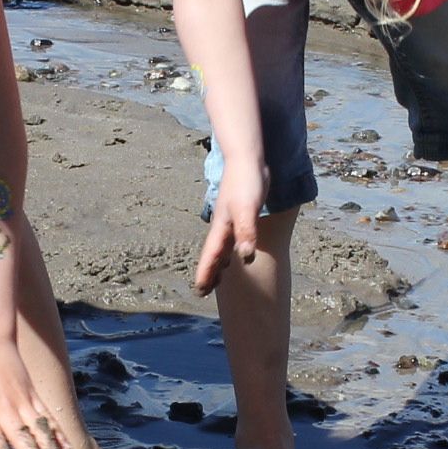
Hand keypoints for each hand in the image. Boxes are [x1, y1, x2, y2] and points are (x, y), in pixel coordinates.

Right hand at [193, 169, 266, 296]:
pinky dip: (231, 247)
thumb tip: (245, 257)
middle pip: (213, 253)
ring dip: (219, 261)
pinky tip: (236, 247)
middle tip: (205, 290)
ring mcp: (231, 218)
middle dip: (209, 271)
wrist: (247, 157)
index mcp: (222, 228)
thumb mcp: (247, 209)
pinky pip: (232, 236)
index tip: (200, 291)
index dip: (206, 273)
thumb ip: (246, 232)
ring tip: (219, 276)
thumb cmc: (246, 182)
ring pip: (222, 246)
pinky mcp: (240, 211)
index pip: (211, 256)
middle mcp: (223, 225)